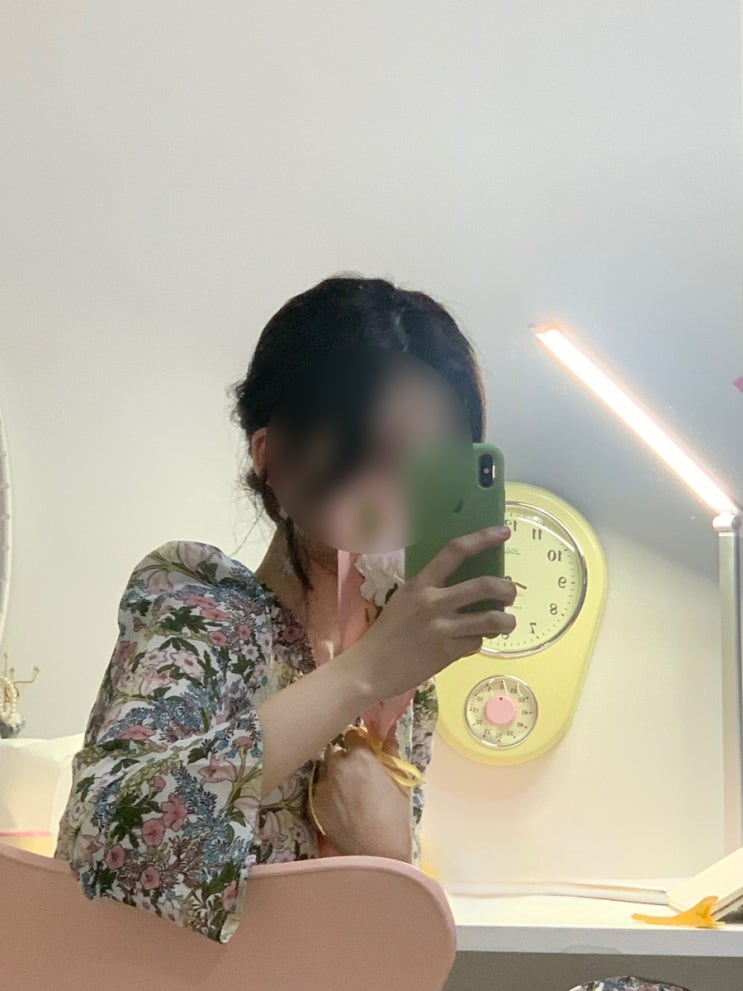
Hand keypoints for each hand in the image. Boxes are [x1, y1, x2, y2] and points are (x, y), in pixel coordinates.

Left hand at [311, 735, 412, 861]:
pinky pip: (320, 791)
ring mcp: (323, 785)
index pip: (353, 736)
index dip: (359, 744)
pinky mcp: (314, 804)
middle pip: (336, 751)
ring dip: (334, 776)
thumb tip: (388, 735)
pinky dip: (328, 795)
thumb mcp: (400, 783)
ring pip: (326, 771)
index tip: (364, 753)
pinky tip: (340, 809)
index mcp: (360, 756)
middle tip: (356, 774)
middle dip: (344, 758)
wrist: (377, 853)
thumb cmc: (396, 817)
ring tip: (347, 794)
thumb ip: (392, 755)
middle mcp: (337, 766)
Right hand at [346, 526, 516, 701]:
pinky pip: (477, 643)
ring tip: (507, 622)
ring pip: (491, 619)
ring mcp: (442, 628)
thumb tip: (470, 586)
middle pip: (484, 586)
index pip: (455, 552)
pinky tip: (472, 642)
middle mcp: (433, 602)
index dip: (483, 539)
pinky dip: (479, 642)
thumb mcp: (406, 600)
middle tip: (510, 593)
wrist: (371, 668)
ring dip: (506, 621)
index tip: (504, 532)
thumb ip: (433, 590)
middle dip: (506, 589)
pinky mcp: (448, 653)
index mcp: (421, 584)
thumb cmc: (388, 632)